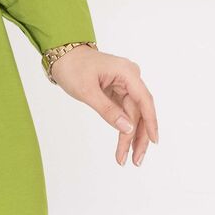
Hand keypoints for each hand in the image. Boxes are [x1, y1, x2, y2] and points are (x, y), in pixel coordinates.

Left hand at [48, 46, 158, 166]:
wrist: (62, 55)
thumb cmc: (72, 68)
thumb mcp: (87, 91)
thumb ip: (108, 110)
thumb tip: (127, 128)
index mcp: (127, 73)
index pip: (144, 101)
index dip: (150, 123)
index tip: (153, 141)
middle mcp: (130, 77)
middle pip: (140, 111)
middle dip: (138, 136)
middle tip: (136, 160)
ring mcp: (125, 84)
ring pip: (134, 114)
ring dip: (132, 136)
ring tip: (129, 158)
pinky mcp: (118, 90)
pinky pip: (126, 111)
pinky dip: (124, 126)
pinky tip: (125, 143)